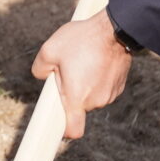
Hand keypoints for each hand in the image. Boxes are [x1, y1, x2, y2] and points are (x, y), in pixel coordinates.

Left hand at [34, 10, 132, 140]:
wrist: (116, 29)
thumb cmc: (82, 40)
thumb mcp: (49, 50)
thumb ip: (39, 69)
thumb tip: (42, 76)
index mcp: (77, 98)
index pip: (73, 130)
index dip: (64, 131)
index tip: (58, 122)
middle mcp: (96, 101)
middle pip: (79, 107)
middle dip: (71, 93)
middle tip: (68, 70)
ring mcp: (111, 95)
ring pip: (91, 96)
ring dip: (85, 85)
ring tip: (84, 61)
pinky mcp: (120, 86)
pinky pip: (103, 88)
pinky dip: (97, 79)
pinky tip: (96, 60)